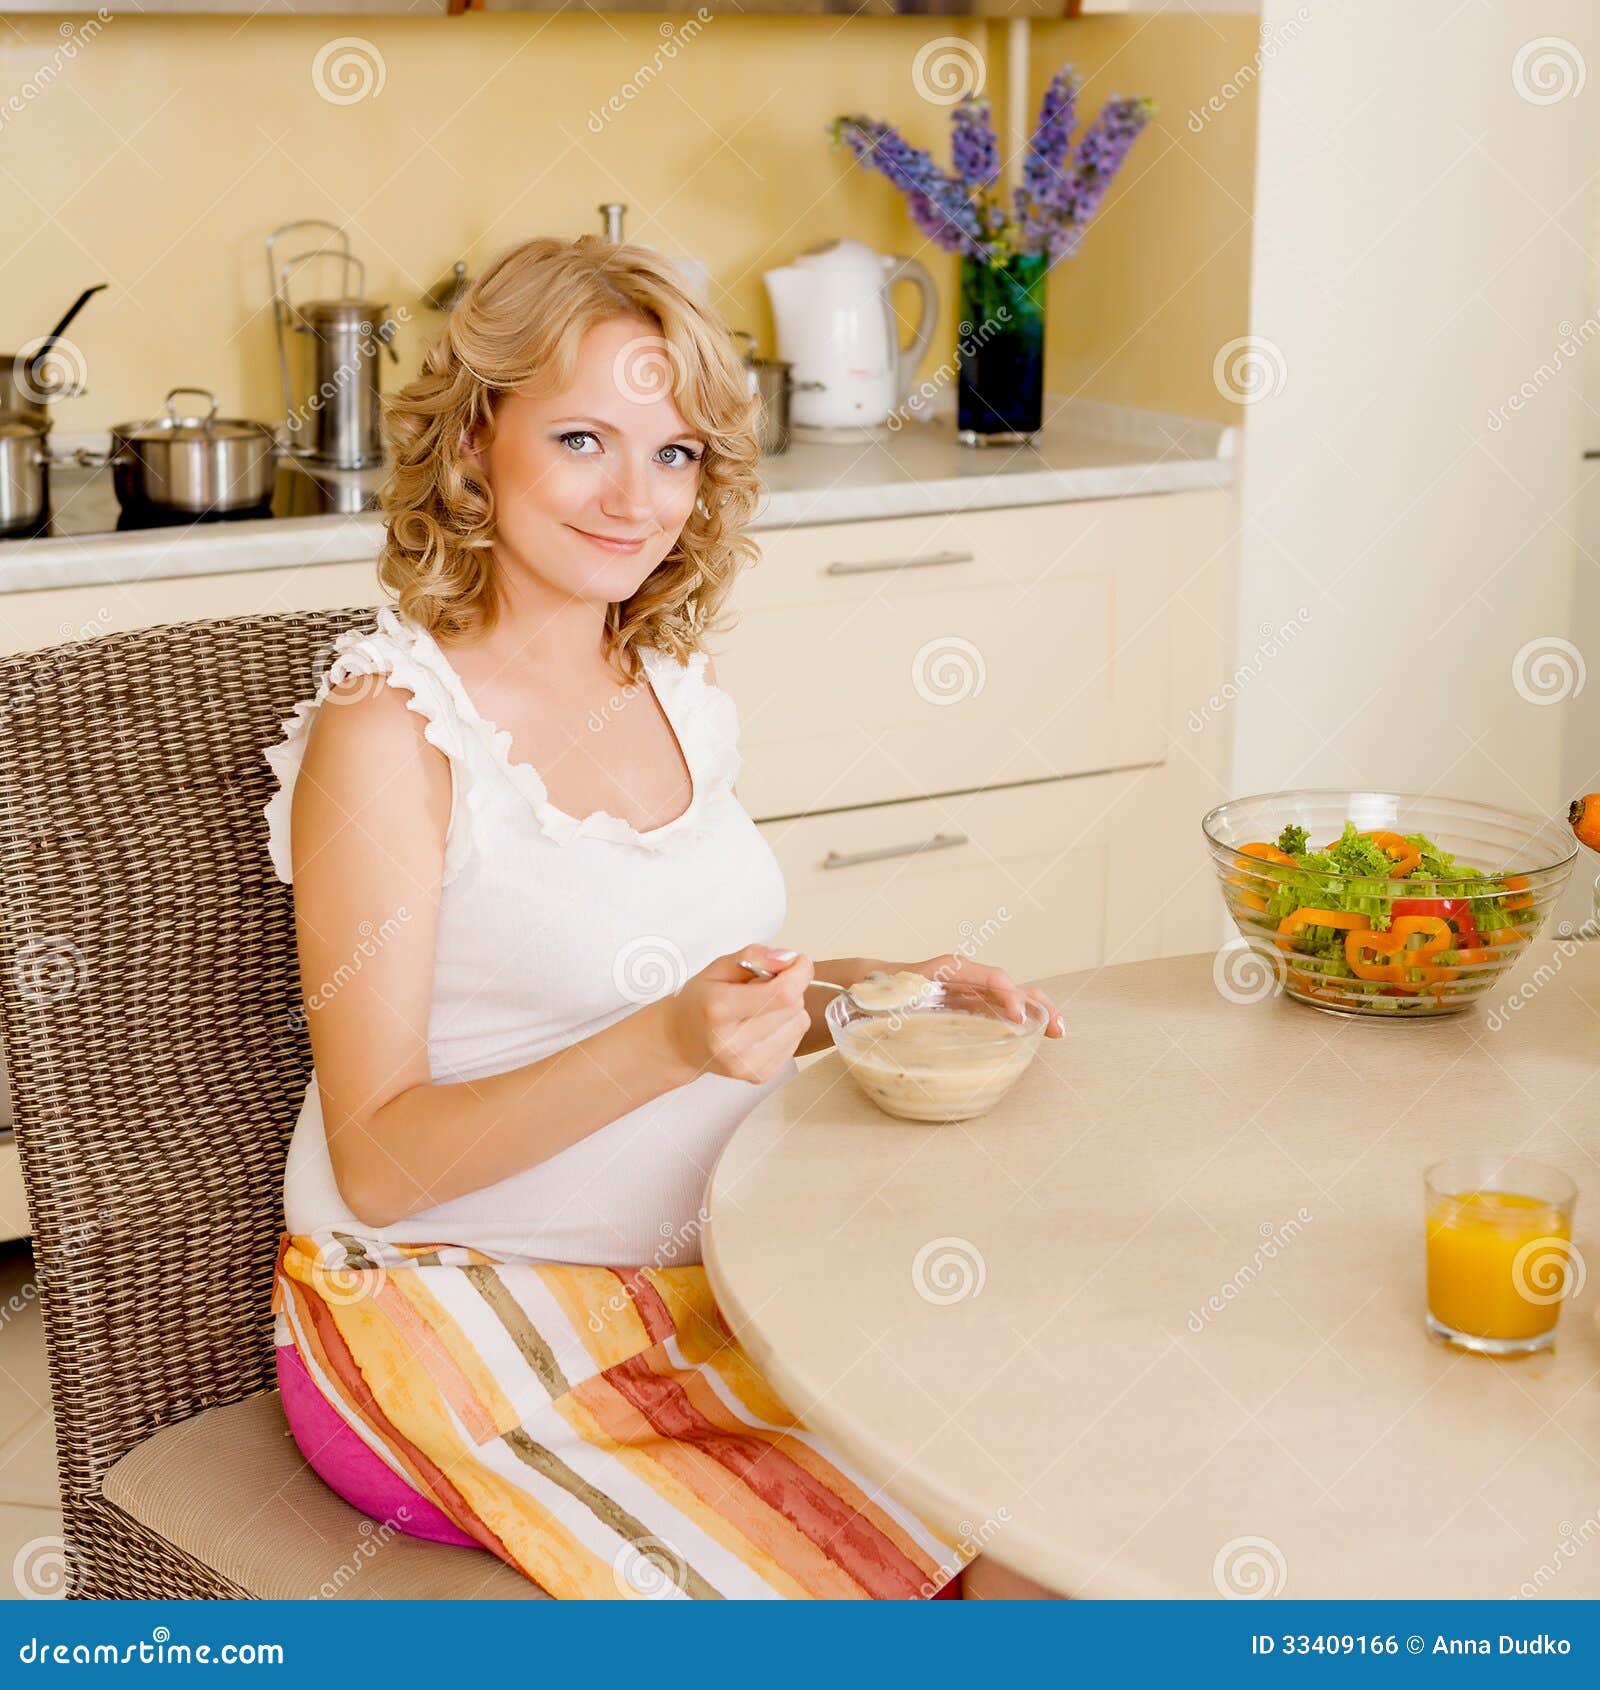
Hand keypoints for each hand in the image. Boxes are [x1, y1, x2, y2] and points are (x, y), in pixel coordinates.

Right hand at [657, 944, 814, 1083]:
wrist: (679, 1042)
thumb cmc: (700, 1001)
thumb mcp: (718, 967)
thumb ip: (754, 957)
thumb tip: (789, 959)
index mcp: (719, 1007)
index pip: (782, 993)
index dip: (799, 973)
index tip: (798, 962)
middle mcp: (732, 1041)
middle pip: (793, 1006)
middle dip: (788, 988)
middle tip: (764, 987)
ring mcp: (746, 1064)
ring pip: (800, 1022)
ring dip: (789, 1009)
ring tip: (760, 1009)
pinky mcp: (759, 1075)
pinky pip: (796, 1040)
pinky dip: (786, 1028)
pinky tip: (762, 1027)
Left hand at [867, 952, 1064, 1037]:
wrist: (868, 986)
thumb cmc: (877, 988)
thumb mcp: (883, 991)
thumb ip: (890, 997)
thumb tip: (893, 1008)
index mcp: (948, 970)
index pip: (988, 977)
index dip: (1006, 993)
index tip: (1016, 1014)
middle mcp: (965, 979)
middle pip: (1009, 985)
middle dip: (1034, 1002)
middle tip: (1055, 1025)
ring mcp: (970, 994)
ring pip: (1011, 998)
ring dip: (1036, 1011)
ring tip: (1059, 1030)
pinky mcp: (970, 1009)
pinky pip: (1001, 1011)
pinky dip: (1023, 1021)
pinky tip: (1039, 1036)